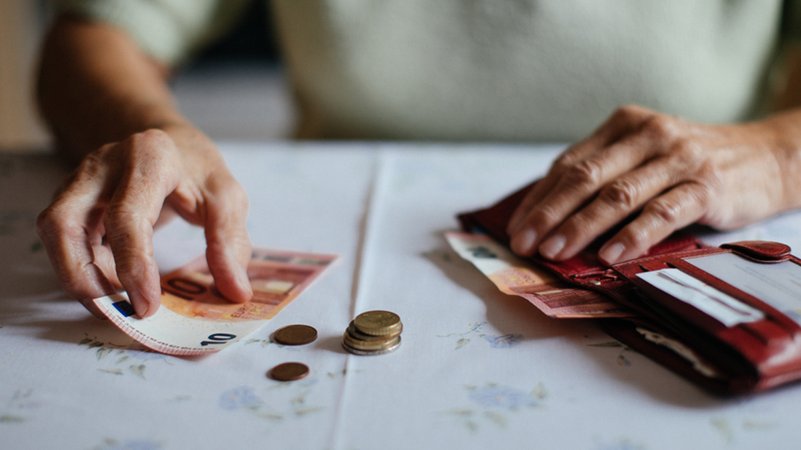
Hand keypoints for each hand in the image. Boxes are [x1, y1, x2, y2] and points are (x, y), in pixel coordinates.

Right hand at [37, 127, 252, 316]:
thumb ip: (229, 242)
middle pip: (66, 224)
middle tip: (120, 314)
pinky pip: (63, 242)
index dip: (133, 265)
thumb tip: (235, 292)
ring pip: (55, 234)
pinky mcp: (70, 201)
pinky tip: (112, 290)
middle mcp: (103, 165)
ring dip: (78, 278)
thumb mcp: (226, 198)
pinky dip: (83, 271)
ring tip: (116, 306)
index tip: (147, 306)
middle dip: (86, 278)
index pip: (127, 216)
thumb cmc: (196, 170)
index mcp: (149, 157)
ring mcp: (79, 181)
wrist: (168, 144)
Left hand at [506, 104, 795, 263]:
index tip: (516, 229)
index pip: (569, 164)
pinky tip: (611, 256)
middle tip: (524, 244)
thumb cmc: (691, 164)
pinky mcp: (706, 185)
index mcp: (624, 125)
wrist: (768, 157)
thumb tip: (549, 218)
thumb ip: (605, 177)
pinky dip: (634, 235)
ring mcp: (678, 158)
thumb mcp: (645, 157)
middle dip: (549, 214)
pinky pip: (663, 212)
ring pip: (618, 195)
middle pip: (585, 177)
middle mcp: (648, 134)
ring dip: (581, 226)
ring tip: (555, 253)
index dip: (539, 199)